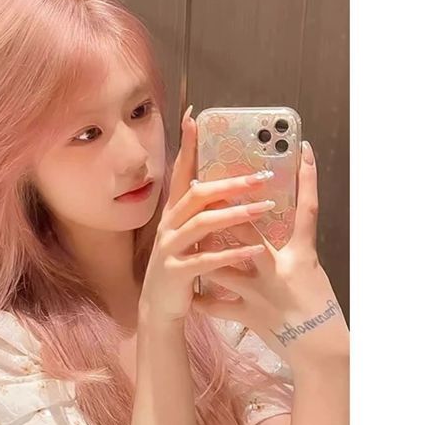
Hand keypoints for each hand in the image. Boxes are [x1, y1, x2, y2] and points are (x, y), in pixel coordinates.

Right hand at [139, 105, 276, 323]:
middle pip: (198, 194)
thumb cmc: (180, 267)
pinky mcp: (176, 272)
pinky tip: (254, 250)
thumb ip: (204, 213)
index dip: (186, 145)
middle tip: (262, 175)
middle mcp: (169, 226)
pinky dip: (231, 254)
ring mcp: (170, 249)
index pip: (181, 173)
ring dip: (235, 214)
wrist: (159, 307)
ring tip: (265, 208)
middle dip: (230, 182)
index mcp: (174, 214)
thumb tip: (227, 188)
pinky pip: (206, 260)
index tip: (194, 118)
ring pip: (202, 223)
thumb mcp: (189, 236)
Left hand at [190, 138, 345, 352]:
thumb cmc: (321, 308)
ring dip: (205, 255)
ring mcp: (260, 294)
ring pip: (222, 268)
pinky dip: (202, 299)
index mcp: (302, 256)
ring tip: (187, 240)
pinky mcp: (247, 315)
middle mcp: (279, 270)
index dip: (307, 181)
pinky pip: (216, 306)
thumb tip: (289, 217)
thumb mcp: (314, 271)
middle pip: (249, 234)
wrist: (320, 350)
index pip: (307, 211)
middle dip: (228, 213)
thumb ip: (297, 245)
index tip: (302, 152)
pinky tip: (190, 293)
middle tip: (208, 192)